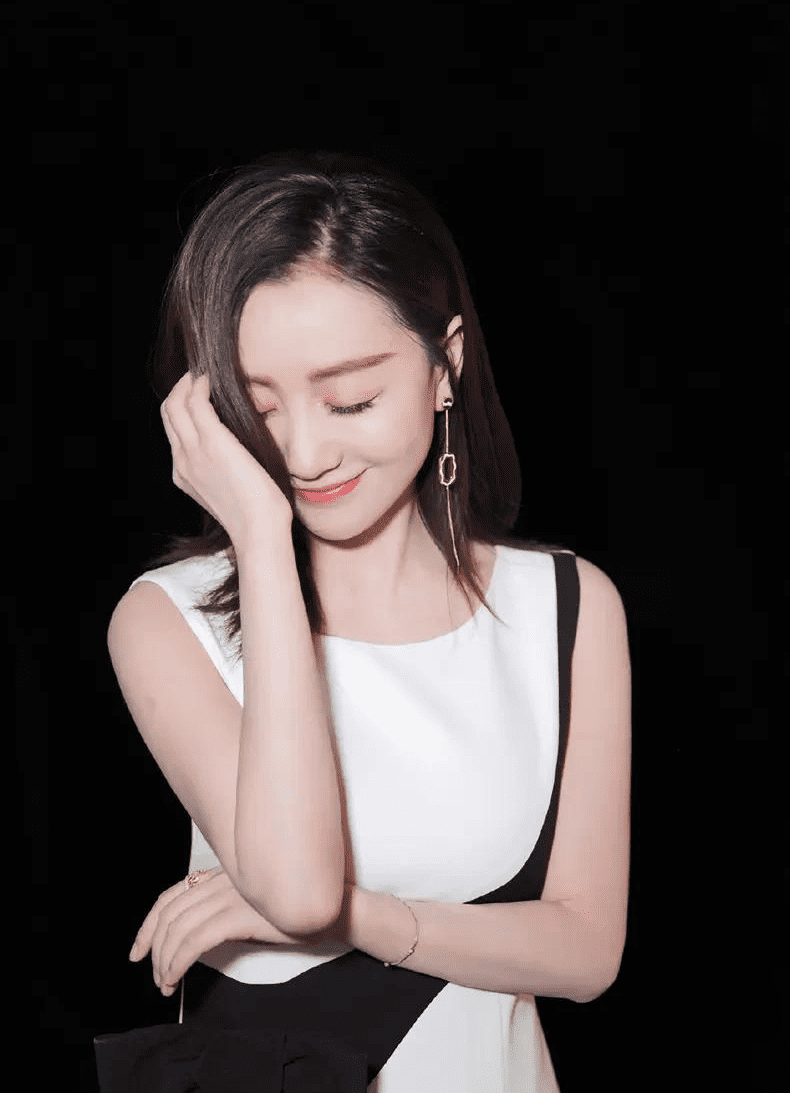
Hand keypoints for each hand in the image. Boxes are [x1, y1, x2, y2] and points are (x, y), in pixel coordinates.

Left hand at [128, 867, 310, 995]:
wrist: (331, 910)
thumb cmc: (294, 911)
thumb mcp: (253, 903)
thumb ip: (226, 907)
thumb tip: (196, 934)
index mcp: (222, 875)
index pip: (172, 895)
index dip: (148, 925)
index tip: (139, 950)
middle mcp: (222, 881)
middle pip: (169, 913)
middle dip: (153, 948)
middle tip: (155, 976)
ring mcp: (230, 895)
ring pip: (178, 929)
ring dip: (164, 960)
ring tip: (166, 983)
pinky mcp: (238, 914)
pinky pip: (194, 941)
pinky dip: (178, 961)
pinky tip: (176, 976)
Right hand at [160, 371, 292, 550]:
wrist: (259, 529)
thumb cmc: (257, 514)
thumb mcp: (231, 490)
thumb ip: (225, 470)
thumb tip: (240, 452)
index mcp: (184, 475)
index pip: (173, 432)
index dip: (181, 408)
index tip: (198, 394)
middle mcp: (182, 462)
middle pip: (168, 414)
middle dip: (179, 389)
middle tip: (199, 376)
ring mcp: (193, 452)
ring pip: (174, 404)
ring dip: (187, 383)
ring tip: (204, 373)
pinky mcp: (212, 442)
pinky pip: (195, 402)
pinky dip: (200, 385)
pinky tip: (211, 378)